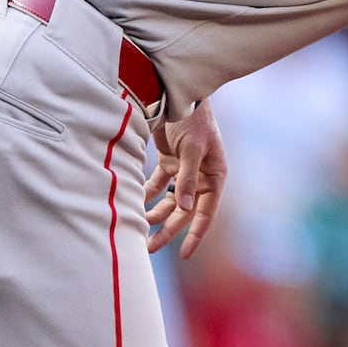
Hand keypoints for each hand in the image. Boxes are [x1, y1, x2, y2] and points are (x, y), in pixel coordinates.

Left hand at [145, 99, 226, 259]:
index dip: (196, 234)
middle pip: (184, 211)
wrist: (178, 91)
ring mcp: (184, 169)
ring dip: (155, 214)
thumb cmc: (193, 119)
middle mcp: (201, 176)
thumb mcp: (192, 149)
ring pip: (169, 201)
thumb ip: (187, 178)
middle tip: (149, 248)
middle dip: (168, 230)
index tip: (184, 254)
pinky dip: (146, 195)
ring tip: (138, 231)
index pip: (206, 212)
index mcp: (214, 176)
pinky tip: (132, 204)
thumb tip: (184, 209)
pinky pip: (157, 185)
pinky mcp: (169, 161)